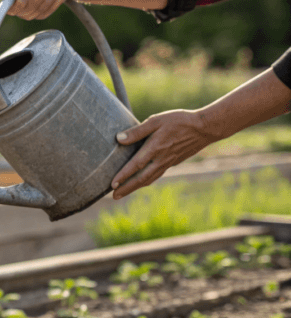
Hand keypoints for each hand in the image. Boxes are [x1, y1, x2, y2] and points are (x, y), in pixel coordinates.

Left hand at [110, 110, 226, 198]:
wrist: (205, 128)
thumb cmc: (179, 121)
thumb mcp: (156, 121)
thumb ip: (137, 131)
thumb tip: (119, 139)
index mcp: (154, 148)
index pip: (135, 165)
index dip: (123, 175)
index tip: (112, 184)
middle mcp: (160, 159)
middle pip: (141, 178)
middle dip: (126, 188)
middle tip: (114, 196)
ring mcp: (168, 163)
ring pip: (149, 179)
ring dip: (135, 187)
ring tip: (123, 193)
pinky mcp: (173, 162)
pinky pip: (156, 175)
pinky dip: (146, 181)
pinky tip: (141, 182)